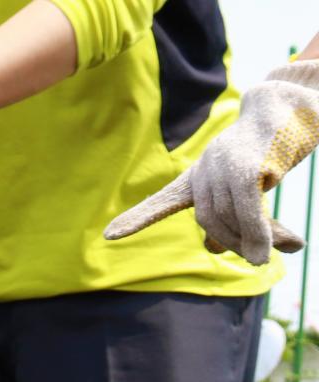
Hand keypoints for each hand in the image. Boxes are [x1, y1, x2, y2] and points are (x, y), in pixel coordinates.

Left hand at [105, 60, 318, 264]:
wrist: (286, 106)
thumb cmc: (264, 150)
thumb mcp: (242, 184)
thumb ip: (228, 215)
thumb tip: (212, 248)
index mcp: (198, 175)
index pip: (163, 200)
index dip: (138, 218)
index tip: (110, 234)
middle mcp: (205, 169)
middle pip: (208, 218)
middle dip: (230, 241)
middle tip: (254, 259)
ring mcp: (225, 164)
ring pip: (228, 215)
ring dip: (250, 240)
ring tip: (264, 256)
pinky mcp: (249, 166)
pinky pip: (249, 208)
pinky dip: (257, 233)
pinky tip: (266, 253)